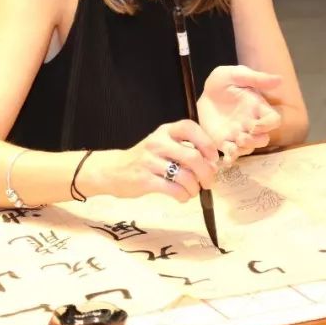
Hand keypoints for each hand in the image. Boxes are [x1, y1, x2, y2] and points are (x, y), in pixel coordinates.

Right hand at [88, 120, 218, 202]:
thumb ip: (185, 152)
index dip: (206, 143)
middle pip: (193, 157)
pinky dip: (183, 196)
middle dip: (207, 173)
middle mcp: (157, 143)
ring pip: (185, 176)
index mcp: (164, 131)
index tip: (213, 158)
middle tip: (208, 182)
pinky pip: (173, 190)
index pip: (189, 128)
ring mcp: (150, 162)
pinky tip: (182, 196)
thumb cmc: (144, 159)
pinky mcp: (145, 180)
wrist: (112, 170)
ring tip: (192, 191)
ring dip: (195, 188)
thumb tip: (212, 166)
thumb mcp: (162, 147)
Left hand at [198, 65, 282, 162]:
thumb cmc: (223, 82)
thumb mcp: (237, 75)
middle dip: (255, 141)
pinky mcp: (224, 142)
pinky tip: (225, 160)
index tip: (256, 125)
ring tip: (232, 145)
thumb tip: (280, 79)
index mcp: (258, 108)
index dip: (268, 125)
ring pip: (248, 148)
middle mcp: (251, 124)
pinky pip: (231, 154)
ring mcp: (238, 134)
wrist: (204, 93)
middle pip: (263, 139)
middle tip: (241, 137)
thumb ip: (256, 78)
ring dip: (243, 149)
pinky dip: (230, 159)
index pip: (273, 120)